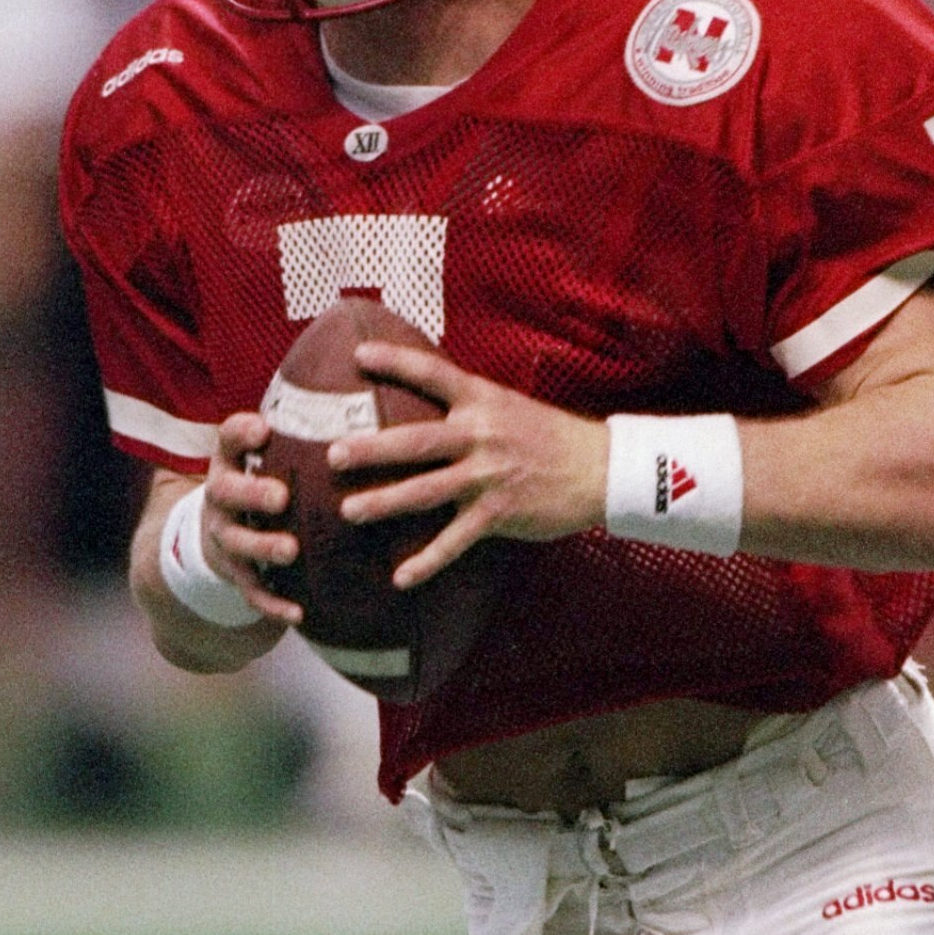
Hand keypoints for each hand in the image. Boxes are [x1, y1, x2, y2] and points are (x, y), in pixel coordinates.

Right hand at [202, 410, 303, 625]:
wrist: (221, 532)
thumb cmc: (267, 480)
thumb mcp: (271, 453)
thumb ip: (302, 430)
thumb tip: (361, 385)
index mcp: (231, 462)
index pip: (227, 439)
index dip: (241, 433)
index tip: (264, 427)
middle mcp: (221, 496)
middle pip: (226, 492)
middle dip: (252, 494)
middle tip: (281, 497)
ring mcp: (225, 536)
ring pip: (237, 543)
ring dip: (263, 547)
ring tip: (291, 550)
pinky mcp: (235, 573)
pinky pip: (251, 591)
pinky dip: (272, 603)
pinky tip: (298, 613)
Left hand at [329, 342, 607, 588]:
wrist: (601, 469)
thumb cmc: (551, 437)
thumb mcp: (509, 408)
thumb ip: (469, 406)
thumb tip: (426, 400)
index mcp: (482, 402)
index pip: (433, 374)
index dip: (395, 362)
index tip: (358, 356)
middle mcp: (481, 435)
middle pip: (417, 440)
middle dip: (372, 448)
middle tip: (332, 454)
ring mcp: (488, 476)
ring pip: (427, 490)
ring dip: (385, 501)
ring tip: (349, 510)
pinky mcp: (499, 512)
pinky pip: (455, 540)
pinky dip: (427, 561)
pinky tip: (400, 578)